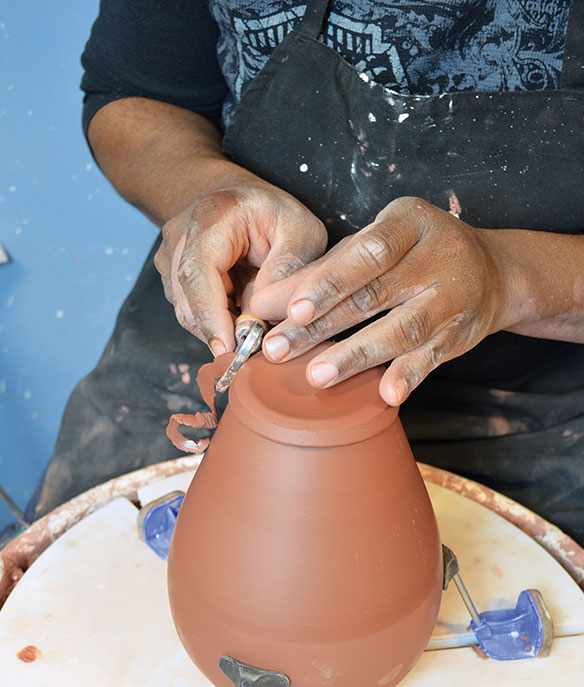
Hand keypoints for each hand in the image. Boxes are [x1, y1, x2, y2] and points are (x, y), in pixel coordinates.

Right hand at [154, 183, 326, 355]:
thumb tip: (263, 312)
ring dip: (221, 330)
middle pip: (188, 301)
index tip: (227, 349)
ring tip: (254, 332)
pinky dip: (218, 324)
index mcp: (211, 219)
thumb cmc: (273, 214)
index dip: (210, 316)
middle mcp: (180, 239)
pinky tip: (241, 321)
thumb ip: (288, 266)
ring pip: (190, 313)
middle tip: (253, 353)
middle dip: (220, 333)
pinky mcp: (174, 281)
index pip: (197, 273)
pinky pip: (194, 313)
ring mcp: (171, 261)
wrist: (242, 202)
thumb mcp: (299, 230)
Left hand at [251, 196, 517, 404]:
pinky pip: (433, 357)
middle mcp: (439, 256)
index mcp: (411, 221)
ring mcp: (453, 297)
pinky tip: (386, 393)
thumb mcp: (374, 246)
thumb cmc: (413, 255)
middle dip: (322, 325)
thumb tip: (262, 303)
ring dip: (357, 355)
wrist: (494, 271)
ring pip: (403, 329)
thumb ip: (321, 272)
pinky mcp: (461, 334)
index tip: (292, 309)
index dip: (330, 281)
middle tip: (279, 348)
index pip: (368, 251)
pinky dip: (409, 375)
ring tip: (317, 376)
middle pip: (375, 294)